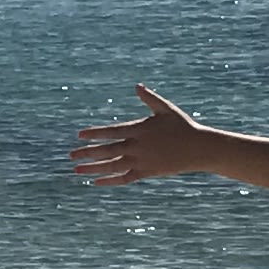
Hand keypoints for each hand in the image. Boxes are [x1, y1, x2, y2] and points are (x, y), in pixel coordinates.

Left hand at [69, 84, 209, 186]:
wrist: (198, 148)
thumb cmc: (182, 126)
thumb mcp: (166, 109)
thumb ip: (150, 98)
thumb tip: (137, 86)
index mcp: (139, 129)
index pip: (111, 132)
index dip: (94, 134)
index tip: (79, 136)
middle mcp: (137, 146)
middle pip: (107, 150)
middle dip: (87, 153)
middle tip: (70, 155)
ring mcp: (141, 161)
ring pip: (112, 166)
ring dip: (93, 168)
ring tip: (76, 170)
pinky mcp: (146, 173)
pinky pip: (124, 178)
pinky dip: (110, 181)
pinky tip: (96, 182)